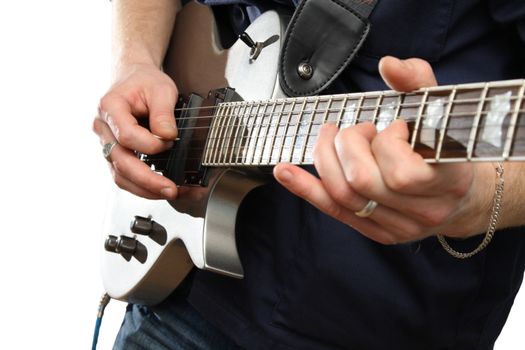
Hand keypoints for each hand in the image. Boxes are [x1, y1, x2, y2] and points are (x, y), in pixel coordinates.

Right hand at [93, 63, 178, 198]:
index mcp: (110, 107)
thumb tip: (167, 137)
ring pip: (120, 175)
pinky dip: (142, 186)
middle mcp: (103, 128)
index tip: (170, 141)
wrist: (132, 77)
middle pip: (120, 162)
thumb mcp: (161, 89)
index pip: (127, 136)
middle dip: (148, 180)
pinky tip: (160, 189)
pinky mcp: (114, 154)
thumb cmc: (144, 81)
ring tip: (169, 193)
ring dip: (145, 189)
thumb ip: (164, 113)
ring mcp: (106, 143)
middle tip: (171, 189)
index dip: (151, 144)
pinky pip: (124, 176)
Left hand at [273, 56, 494, 243]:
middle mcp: (424, 212)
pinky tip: (284, 172)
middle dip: (349, 145)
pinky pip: (334, 210)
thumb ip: (419, 83)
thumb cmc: (448, 149)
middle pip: (361, 182)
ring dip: (326, 158)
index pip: (403, 174)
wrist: (463, 197)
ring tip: (333, 138)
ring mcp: (398, 227)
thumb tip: (389, 64)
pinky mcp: (377, 232)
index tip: (392, 127)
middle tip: (357, 129)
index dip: (386, 144)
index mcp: (448, 182)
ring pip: (343, 196)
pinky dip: (305, 188)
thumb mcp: (441, 111)